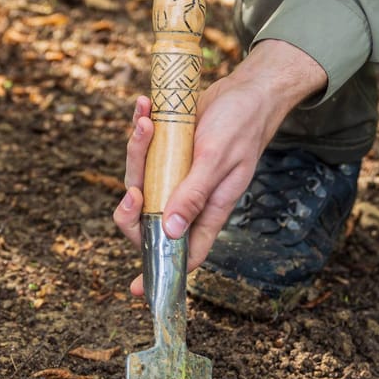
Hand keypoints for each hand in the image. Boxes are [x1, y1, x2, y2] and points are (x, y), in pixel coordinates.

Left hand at [112, 40, 327, 294]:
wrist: (248, 90)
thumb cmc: (241, 126)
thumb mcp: (217, 160)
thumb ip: (194, 194)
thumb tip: (170, 231)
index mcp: (207, 210)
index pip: (183, 251)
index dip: (159, 270)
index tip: (134, 289)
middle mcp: (188, 196)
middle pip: (147, 216)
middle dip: (130, 207)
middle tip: (130, 192)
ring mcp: (175, 172)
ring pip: (140, 177)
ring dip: (136, 149)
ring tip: (144, 121)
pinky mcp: (167, 149)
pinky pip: (144, 148)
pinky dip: (139, 128)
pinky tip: (143, 106)